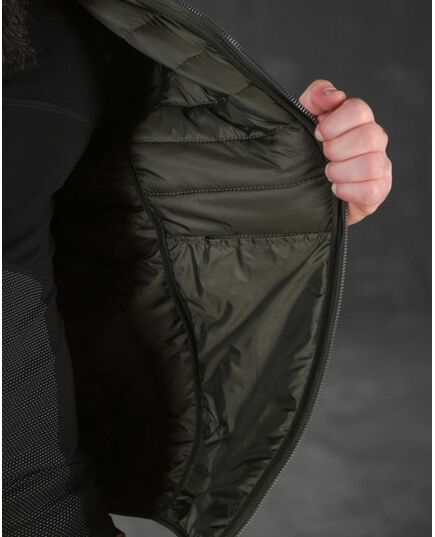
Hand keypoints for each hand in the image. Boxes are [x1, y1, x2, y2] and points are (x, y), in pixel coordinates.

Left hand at [299, 79, 391, 224]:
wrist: (304, 186)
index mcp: (359, 120)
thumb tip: (334, 96)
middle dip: (337, 148)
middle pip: (370, 136)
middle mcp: (374, 140)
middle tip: (324, 155)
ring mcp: (380, 166)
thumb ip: (316, 97)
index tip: (318, 133)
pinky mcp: (377, 191)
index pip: (359, 110)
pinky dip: (349, 191)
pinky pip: (372, 190)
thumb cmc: (308, 150)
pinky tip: (336, 189)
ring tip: (328, 174)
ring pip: (372, 164)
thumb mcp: (305, 118)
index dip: (334, 123)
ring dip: (342, 171)